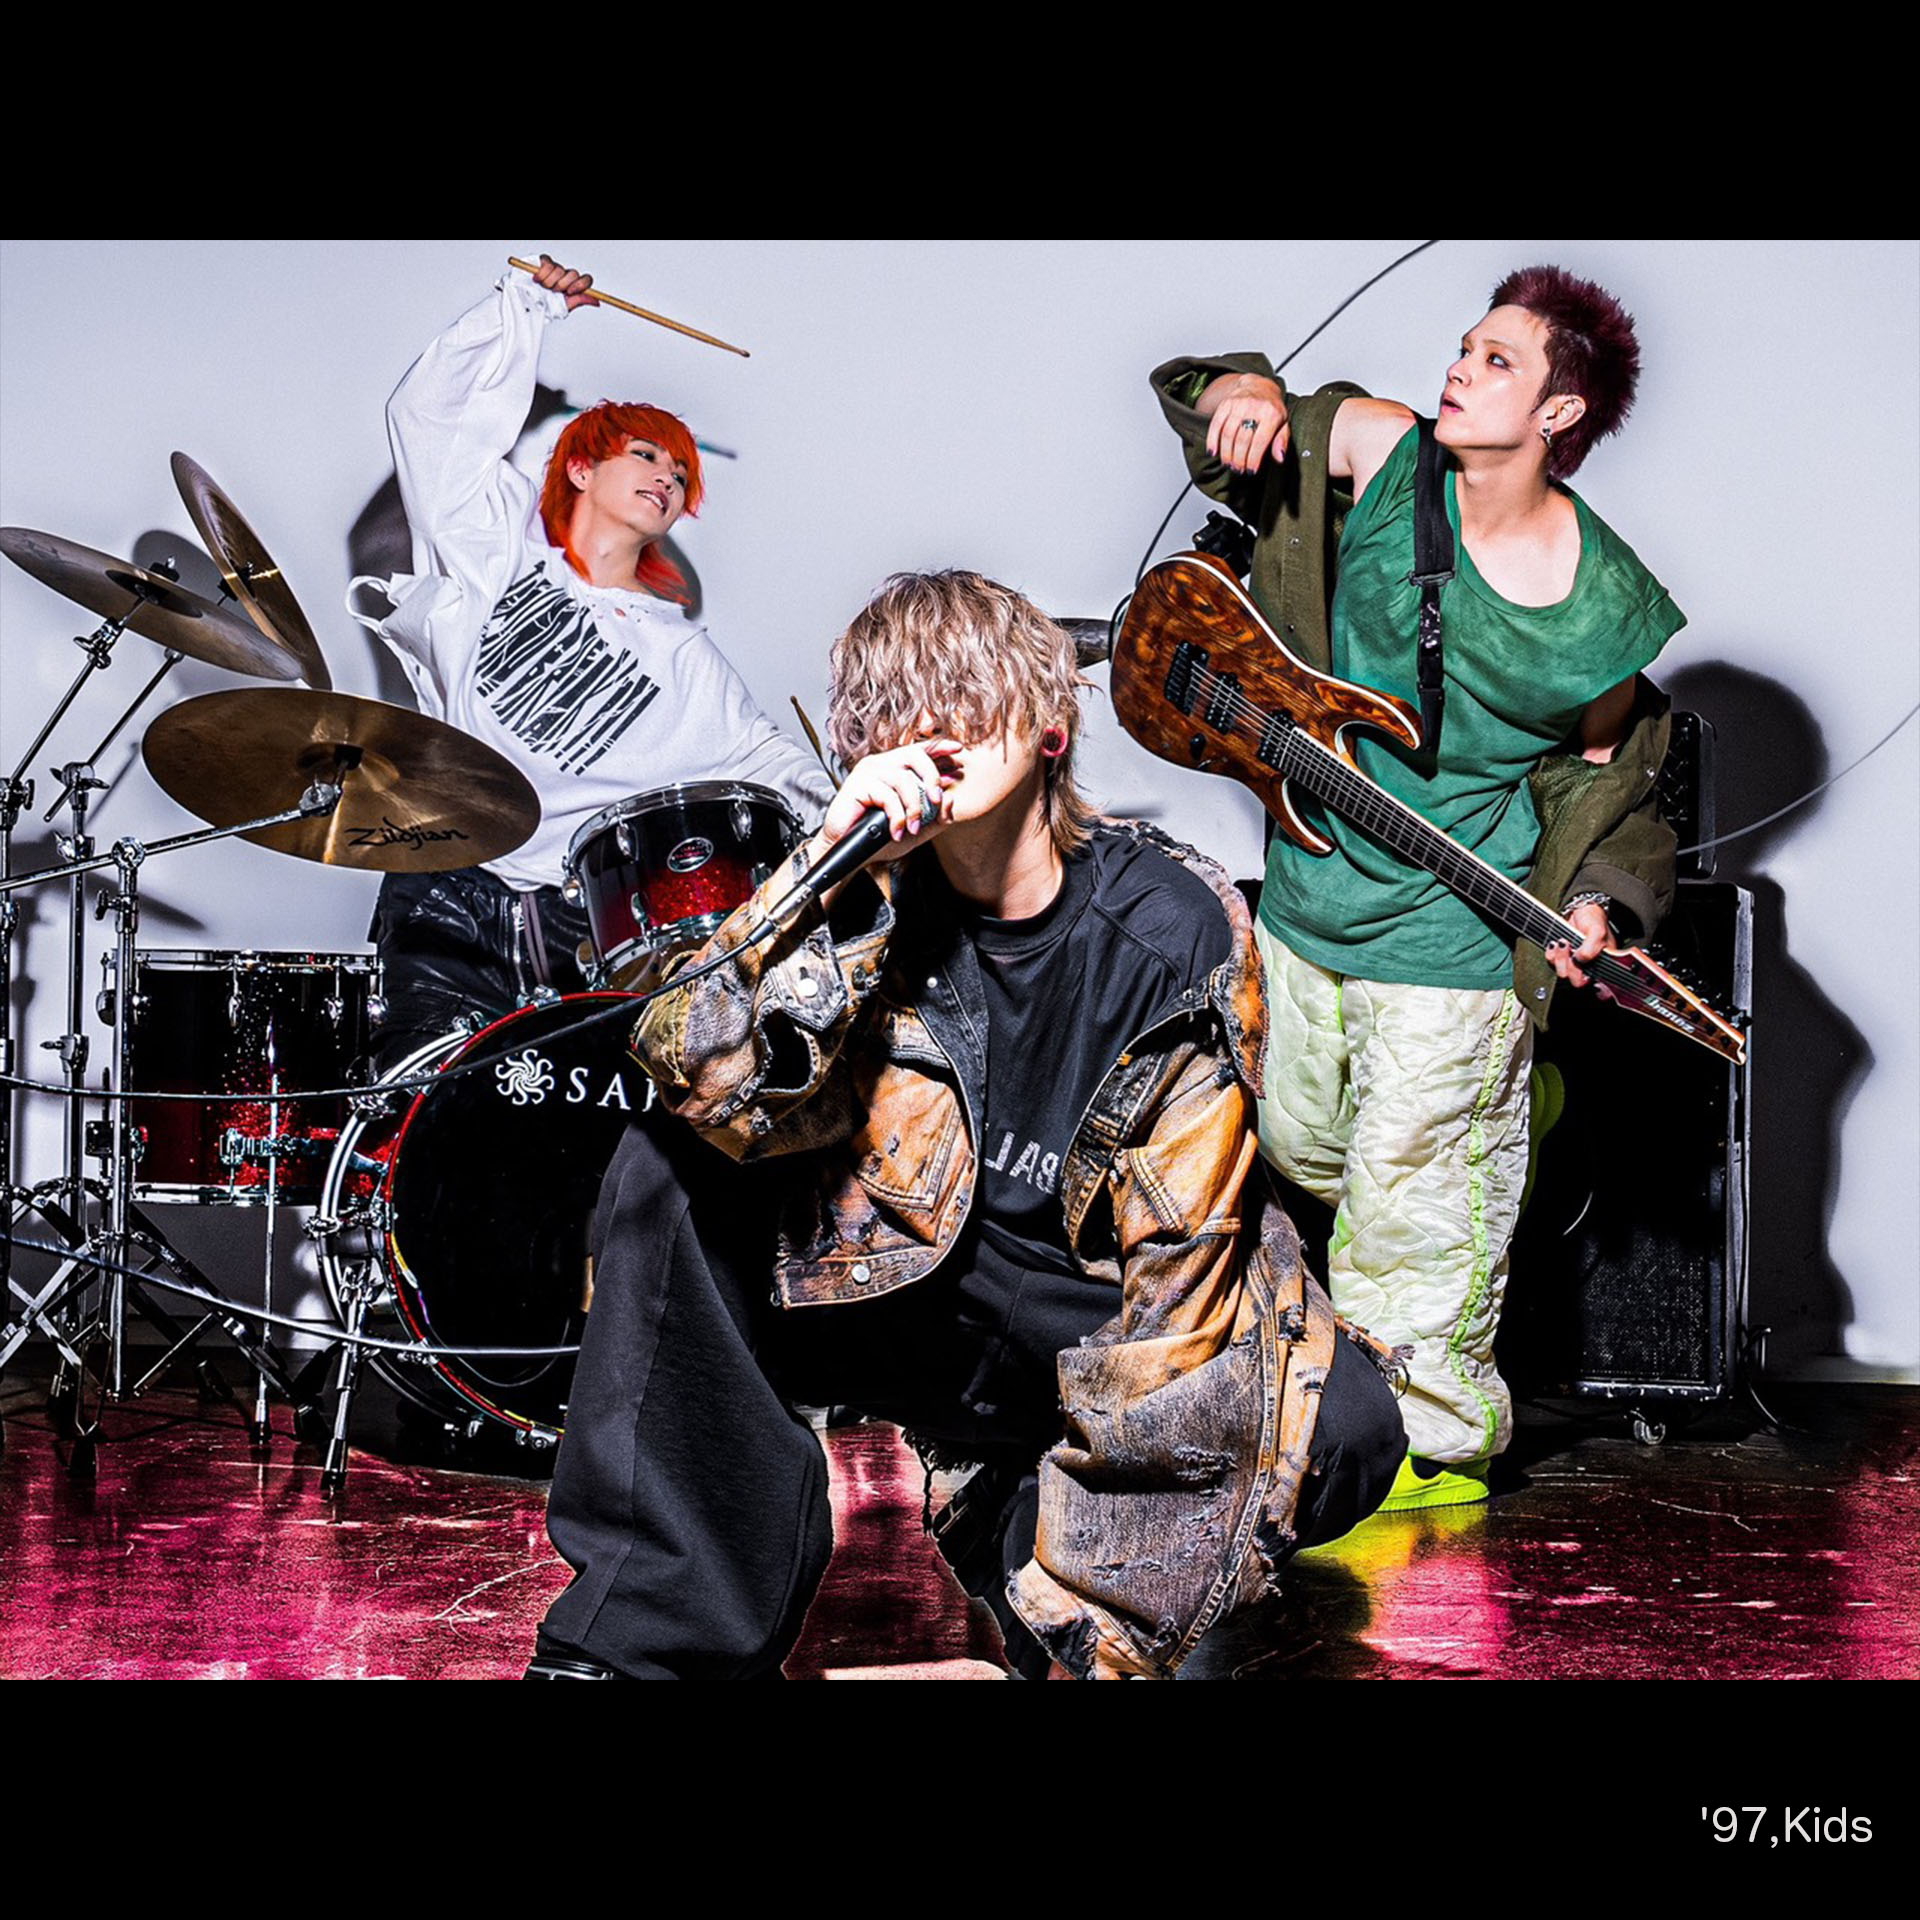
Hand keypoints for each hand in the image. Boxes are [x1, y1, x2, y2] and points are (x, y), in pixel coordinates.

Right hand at [532, 252, 600, 311]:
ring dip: (549, 282)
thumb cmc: (545, 305)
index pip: (586, 279)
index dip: (580, 285)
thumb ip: (580, 300)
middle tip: (553, 291)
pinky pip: (547, 264)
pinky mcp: (544, 261)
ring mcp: (555, 268)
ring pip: (559, 270)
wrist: (526, 302)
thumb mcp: (565, 307)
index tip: (570, 292)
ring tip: (543, 287)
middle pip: (573, 274)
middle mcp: (566, 276)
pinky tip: (537, 280)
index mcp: (573, 286)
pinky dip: (542, 274)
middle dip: (562, 286)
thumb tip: (597, 301)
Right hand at [822, 740, 960, 860]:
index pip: (918, 751)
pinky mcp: (857, 784)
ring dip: (914, 807)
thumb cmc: (878, 838)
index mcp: (894, 770)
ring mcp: (868, 773)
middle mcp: (880, 765)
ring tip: (914, 827)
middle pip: (914, 755)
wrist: (849, 851)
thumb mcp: (916, 829)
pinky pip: (888, 796)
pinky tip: (897, 831)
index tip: (958, 749)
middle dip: (931, 776)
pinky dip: (897, 817)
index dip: (938, 748)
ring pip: (903, 779)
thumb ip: (936, 818)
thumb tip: (951, 800)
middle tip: (937, 799)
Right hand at [1202, 373, 1289, 472]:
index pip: (1259, 441)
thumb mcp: (1283, 423)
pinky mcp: (1225, 404)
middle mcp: (1254, 407)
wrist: (1259, 386)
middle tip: (1238, 469)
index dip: (1253, 459)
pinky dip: (1212, 440)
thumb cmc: (1271, 408)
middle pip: (1242, 440)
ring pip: (1228, 434)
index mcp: (1271, 414)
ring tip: (1228, 463)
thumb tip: (1280, 457)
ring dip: (1226, 453)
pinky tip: (1213, 451)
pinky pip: (1216, 424)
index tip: (1251, 470)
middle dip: (1239, 459)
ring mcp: (1238, 404)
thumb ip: (1282, 441)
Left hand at [1545, 902, 1612, 994]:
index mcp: (1603, 966)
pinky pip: (1552, 963)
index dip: (1595, 987)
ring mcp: (1574, 964)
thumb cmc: (1594, 920)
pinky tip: (1556, 944)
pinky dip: (1551, 954)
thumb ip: (1592, 948)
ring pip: (1563, 974)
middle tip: (1570, 948)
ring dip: (1560, 958)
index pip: (1601, 989)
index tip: (1585, 971)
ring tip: (1563, 942)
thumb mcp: (1598, 931)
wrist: (1580, 910)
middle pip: (1577, 981)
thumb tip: (1580, 959)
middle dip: (1571, 966)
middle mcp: (1589, 968)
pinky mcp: (1561, 958)